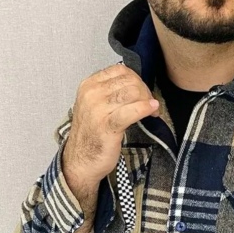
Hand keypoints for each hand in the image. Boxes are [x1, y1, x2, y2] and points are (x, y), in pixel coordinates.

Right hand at [62, 63, 160, 192]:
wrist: (81, 161)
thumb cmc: (92, 136)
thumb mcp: (96, 107)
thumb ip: (111, 93)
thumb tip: (136, 86)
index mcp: (89, 85)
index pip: (120, 70)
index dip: (138, 80)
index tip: (144, 93)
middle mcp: (92, 94)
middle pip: (129, 80)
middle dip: (145, 91)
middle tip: (151, 105)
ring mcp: (98, 109)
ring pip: (133, 92)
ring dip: (147, 100)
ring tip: (152, 112)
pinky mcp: (107, 125)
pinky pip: (132, 111)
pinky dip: (145, 109)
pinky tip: (152, 111)